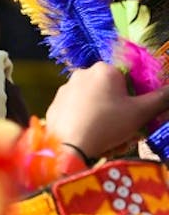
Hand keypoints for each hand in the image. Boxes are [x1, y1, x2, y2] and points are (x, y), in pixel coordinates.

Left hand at [45, 62, 168, 158]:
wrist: (67, 145)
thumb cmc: (107, 124)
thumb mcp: (140, 112)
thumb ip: (161, 98)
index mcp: (105, 69)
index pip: (128, 78)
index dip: (136, 97)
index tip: (137, 114)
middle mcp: (82, 73)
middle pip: (110, 90)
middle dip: (120, 109)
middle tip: (124, 129)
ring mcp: (66, 88)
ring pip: (94, 101)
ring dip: (104, 116)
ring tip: (108, 136)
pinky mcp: (55, 103)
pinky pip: (77, 110)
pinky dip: (86, 120)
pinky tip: (89, 135)